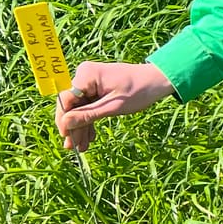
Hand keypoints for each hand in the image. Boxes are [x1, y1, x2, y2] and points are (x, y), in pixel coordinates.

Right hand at [55, 62, 174, 152]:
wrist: (158, 81)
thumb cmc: (139, 91)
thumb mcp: (113, 107)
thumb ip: (88, 115)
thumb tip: (65, 124)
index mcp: (86, 75)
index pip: (66, 100)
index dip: (64, 120)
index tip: (66, 137)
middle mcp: (84, 75)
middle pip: (73, 105)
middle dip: (74, 127)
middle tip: (74, 148)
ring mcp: (90, 81)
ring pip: (80, 108)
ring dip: (82, 126)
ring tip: (83, 147)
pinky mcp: (97, 87)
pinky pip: (89, 105)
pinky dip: (90, 120)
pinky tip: (90, 136)